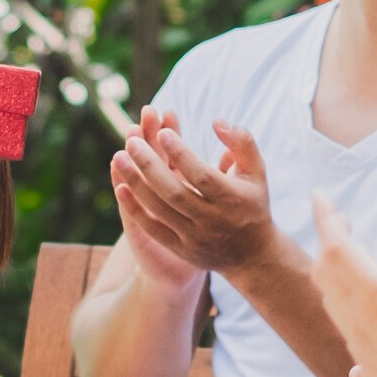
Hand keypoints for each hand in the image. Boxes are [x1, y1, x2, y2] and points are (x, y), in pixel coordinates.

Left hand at [110, 108, 280, 274]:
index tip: (163, 132)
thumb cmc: (252, 203)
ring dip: (136, 183)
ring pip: (160, 210)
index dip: (181, 154)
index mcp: (232, 199)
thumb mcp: (257, 172)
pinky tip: (120, 188)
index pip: (202, 176)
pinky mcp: (182, 249)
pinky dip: (136, 210)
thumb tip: (216, 121)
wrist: (253, 255)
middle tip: (131, 141)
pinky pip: (154, 229)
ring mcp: (196, 237)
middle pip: (175, 193)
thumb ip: (241, 143)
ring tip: (119, 157)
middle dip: (150, 166)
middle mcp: (213, 220)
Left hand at [313, 196, 376, 376]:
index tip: (319, 196)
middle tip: (334, 219)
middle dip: (328, 239)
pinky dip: (342, 297)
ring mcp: (358, 344)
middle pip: (326, 269)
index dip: (326, 217)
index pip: (337, 244)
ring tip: (343, 253)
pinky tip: (360, 303)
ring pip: (330, 297)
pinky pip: (342, 322)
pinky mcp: (367, 364)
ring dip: (331, 268)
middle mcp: (358, 318)